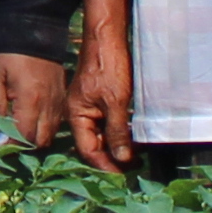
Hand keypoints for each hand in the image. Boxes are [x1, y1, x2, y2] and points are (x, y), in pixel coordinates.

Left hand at [0, 50, 67, 148]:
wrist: (34, 25)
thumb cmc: (7, 50)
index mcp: (31, 100)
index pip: (24, 137)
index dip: (9, 145)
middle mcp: (50, 104)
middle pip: (40, 141)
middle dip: (23, 145)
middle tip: (6, 138)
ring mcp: (59, 100)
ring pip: (51, 133)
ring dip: (35, 137)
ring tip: (17, 129)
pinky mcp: (63, 94)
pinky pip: (57, 121)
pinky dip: (45, 126)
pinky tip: (31, 119)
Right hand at [67, 37, 135, 172]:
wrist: (107, 37)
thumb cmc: (109, 67)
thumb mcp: (116, 102)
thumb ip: (117, 131)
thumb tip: (122, 158)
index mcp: (75, 115)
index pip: (87, 149)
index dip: (105, 164)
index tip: (123, 174)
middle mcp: (78, 113)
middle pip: (93, 143)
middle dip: (112, 156)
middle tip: (133, 166)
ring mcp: (88, 106)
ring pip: (101, 133)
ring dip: (117, 144)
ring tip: (136, 155)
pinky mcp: (99, 99)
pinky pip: (106, 122)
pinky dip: (118, 131)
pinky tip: (133, 136)